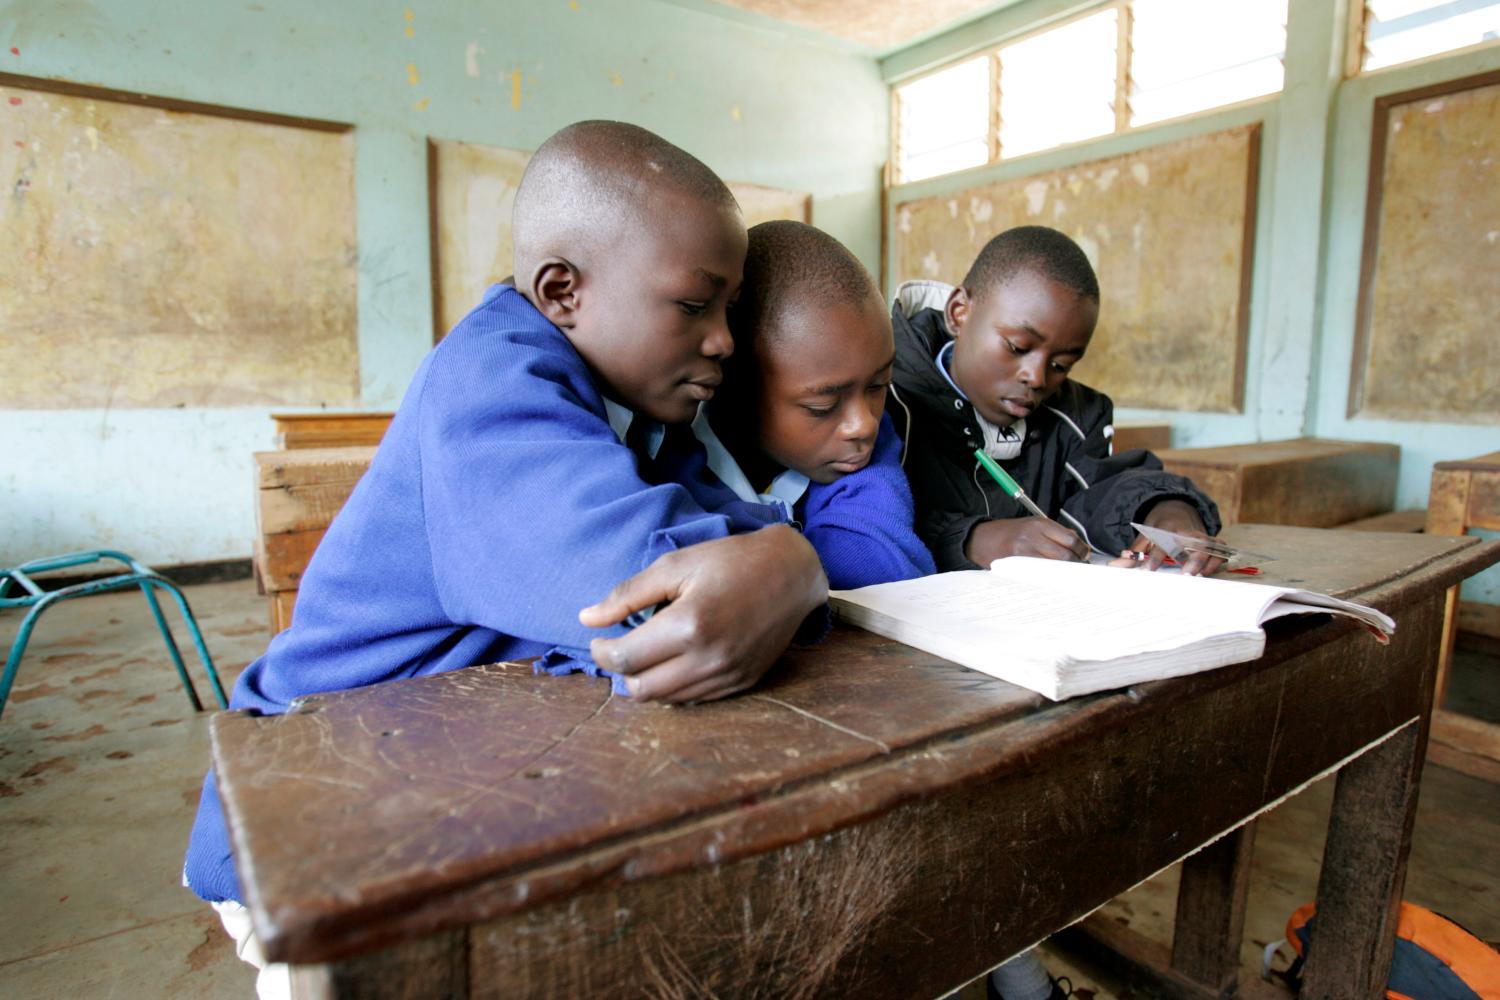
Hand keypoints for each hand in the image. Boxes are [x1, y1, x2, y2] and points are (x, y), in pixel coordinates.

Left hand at [578, 525, 826, 703]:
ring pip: (666, 699)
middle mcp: (709, 658)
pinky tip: (675, 660)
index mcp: (688, 625)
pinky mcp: (742, 683)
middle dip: (621, 671)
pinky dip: (675, 686)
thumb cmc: (730, 561)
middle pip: (641, 688)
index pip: (625, 659)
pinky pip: (694, 699)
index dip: (601, 651)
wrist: (792, 573)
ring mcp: (727, 675)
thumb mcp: (675, 565)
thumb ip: (627, 594)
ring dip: (647, 681)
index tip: (598, 638)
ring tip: (646, 653)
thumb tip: (586, 618)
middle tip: (620, 647)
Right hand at [966, 517, 1088, 565]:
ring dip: (1064, 572)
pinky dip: (1049, 577)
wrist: (981, 539)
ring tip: (1066, 574)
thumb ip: (1055, 532)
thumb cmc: (1009, 533)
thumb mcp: (1032, 524)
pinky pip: (1040, 574)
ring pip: (1054, 566)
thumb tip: (1078, 544)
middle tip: (1078, 568)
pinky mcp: (1016, 564)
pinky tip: (1051, 578)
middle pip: (1065, 555)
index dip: (1081, 550)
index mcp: (1040, 523)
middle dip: (1075, 564)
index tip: (1084, 555)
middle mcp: (1033, 535)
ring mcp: (1024, 550)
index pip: (1070, 538)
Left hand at [1112, 500, 1224, 575]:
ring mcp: (1201, 537)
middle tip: (1187, 576)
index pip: (1162, 545)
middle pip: (1194, 544)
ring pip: (1211, 547)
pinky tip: (1210, 572)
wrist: (1176, 512)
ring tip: (1201, 576)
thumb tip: (1114, 565)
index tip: (1148, 571)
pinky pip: (1220, 550)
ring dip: (1208, 561)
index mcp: (1167, 531)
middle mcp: (1186, 533)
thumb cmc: (1159, 530)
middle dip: (1192, 559)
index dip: (1155, 558)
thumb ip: (1133, 551)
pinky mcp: (1212, 542)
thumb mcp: (1145, 536)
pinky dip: (1218, 560)